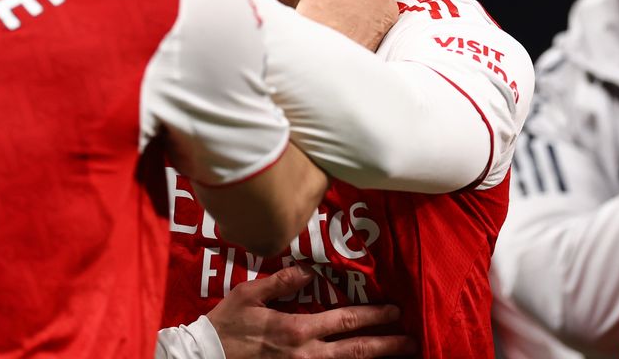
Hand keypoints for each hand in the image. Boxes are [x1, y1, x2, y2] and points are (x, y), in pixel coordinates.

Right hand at [207, 265, 414, 357]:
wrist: (207, 358)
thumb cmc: (226, 326)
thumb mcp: (249, 295)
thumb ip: (281, 281)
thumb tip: (307, 269)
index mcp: (297, 329)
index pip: (345, 321)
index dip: (373, 315)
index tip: (394, 311)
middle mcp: (306, 354)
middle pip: (356, 351)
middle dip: (386, 345)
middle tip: (411, 341)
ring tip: (397, 357)